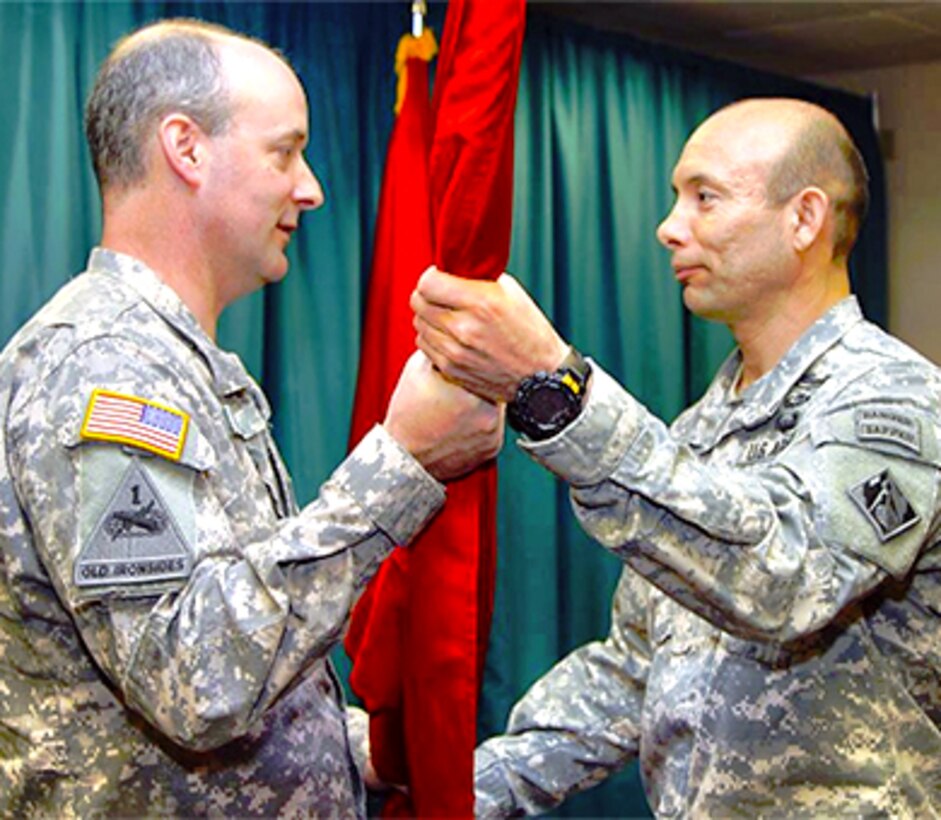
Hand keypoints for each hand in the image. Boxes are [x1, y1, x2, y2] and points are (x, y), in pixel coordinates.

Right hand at [384, 351, 504, 480]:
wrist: (405, 456)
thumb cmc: (408, 413)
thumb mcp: (419, 369)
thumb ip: (441, 348)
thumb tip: (454, 332)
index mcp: (469, 389)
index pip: (482, 364)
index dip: (472, 362)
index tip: (463, 362)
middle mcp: (487, 412)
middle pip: (492, 384)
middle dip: (480, 382)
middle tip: (459, 388)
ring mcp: (492, 432)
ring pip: (496, 405)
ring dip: (483, 402)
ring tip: (457, 409)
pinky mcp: (493, 448)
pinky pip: (495, 427)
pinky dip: (482, 424)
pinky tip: (461, 425)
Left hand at [411, 267, 569, 402]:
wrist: (542, 376)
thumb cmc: (531, 334)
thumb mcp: (512, 294)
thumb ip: (479, 279)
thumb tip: (455, 270)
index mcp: (481, 303)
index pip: (428, 283)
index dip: (431, 276)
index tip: (439, 277)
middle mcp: (464, 328)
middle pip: (418, 302)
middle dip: (428, 295)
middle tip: (441, 296)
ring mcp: (455, 352)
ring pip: (419, 324)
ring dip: (429, 317)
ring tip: (448, 317)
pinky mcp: (451, 369)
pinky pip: (424, 345)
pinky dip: (432, 337)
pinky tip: (449, 335)